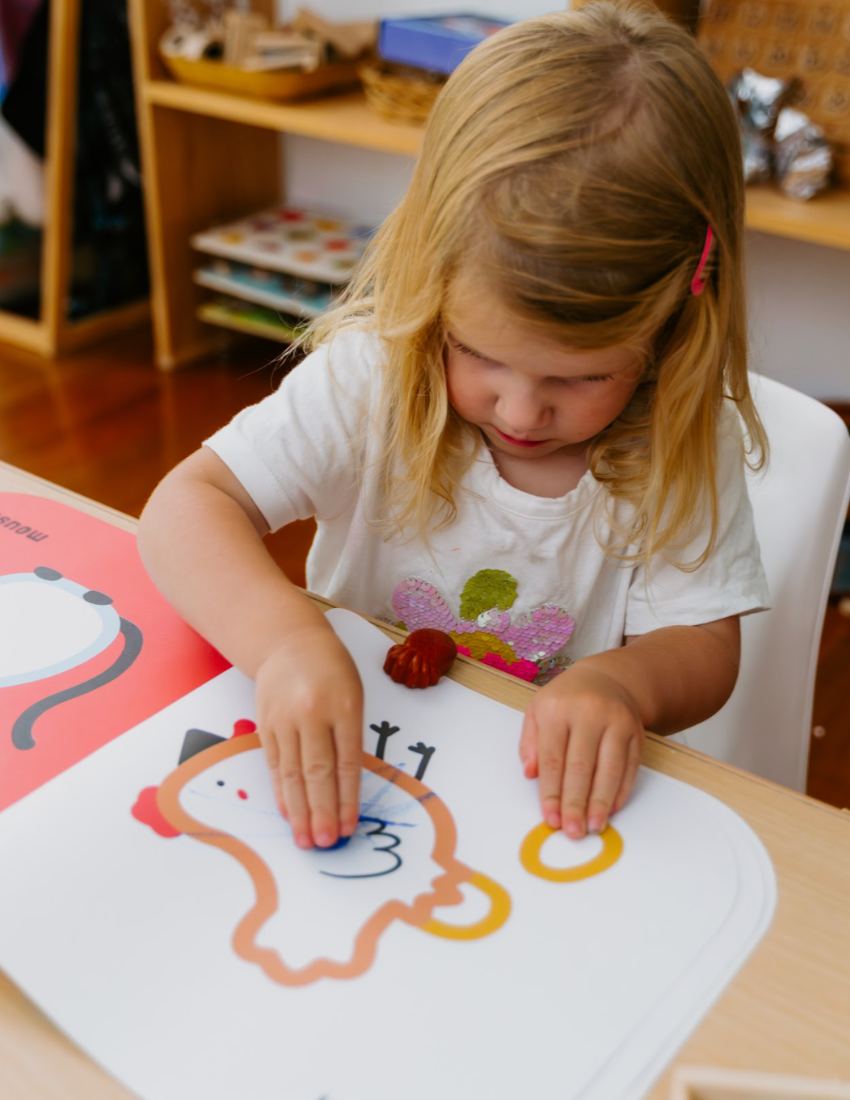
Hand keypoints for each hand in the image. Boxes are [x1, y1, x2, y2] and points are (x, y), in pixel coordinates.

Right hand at [255, 625, 362, 849]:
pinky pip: (274, 764)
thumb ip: (349, 737)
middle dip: (322, 812)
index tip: (348, 826)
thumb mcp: (352, 696)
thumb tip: (345, 790)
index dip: (347, 799)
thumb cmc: (331, 671)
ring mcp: (285, 719)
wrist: (290, 642)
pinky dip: (281, 791)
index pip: (347, 762)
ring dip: (299, 810)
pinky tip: (287, 812)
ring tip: (305, 839)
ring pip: (292, 773)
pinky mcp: (266, 724)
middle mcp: (312, 713)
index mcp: (344, 706)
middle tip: (325, 843)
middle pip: (317, 772)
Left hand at [519, 664, 643, 839]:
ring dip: (601, 802)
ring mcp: (616, 722)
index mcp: (558, 709)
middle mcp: (589, 713)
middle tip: (572, 830)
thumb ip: (529, 743)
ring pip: (609, 769)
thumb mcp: (537, 711)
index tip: (550, 818)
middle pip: (581, 767)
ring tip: (593, 826)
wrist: (607, 679)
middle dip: (576, 803)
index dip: (551, 793)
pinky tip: (612, 808)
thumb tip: (530, 774)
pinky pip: (629, 767)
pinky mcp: (636, 732)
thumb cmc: (566, 700)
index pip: (552, 759)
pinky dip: (621, 791)